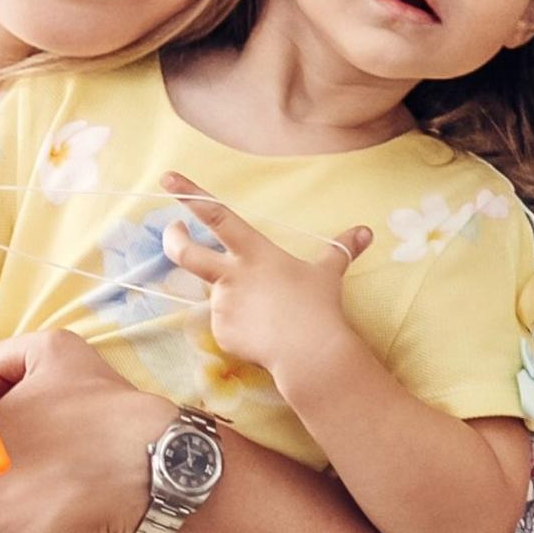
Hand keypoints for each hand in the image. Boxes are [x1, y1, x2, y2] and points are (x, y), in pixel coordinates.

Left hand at [160, 177, 367, 399]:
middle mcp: (231, 274)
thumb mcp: (329, 273)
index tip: (168, 180)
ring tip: (271, 316)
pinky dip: (243, 330)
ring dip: (236, 301)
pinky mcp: (221, 332)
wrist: (308, 353)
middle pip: (184, 252)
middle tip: (173, 231)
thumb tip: (365, 231)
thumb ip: (342, 249)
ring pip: (219, 296)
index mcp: (253, 251)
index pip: (216, 215)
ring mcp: (223, 304)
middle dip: (172, 238)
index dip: (190, 196)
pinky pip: (228, 327)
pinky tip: (266, 337)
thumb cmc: (319, 306)